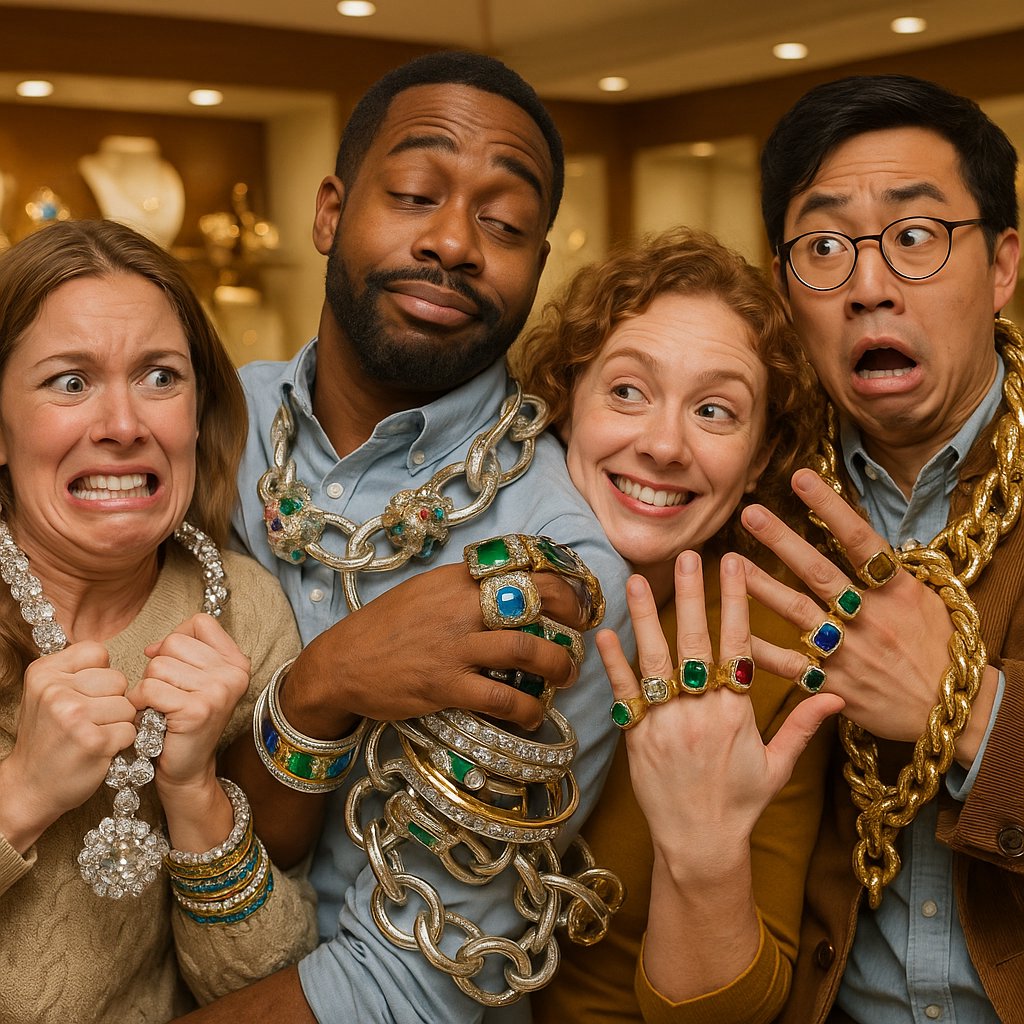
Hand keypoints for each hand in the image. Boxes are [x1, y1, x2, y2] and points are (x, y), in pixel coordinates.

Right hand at [0, 642, 135, 850]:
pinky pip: (130, 730)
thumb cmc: (46, 738)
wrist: (28, 787)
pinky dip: (122, 742)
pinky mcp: (93, 741)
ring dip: (119, 722)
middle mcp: (55, 691)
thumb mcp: (46, 694)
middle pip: (118, 679)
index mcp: (43, 672)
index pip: (98, 653)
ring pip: (128, 705)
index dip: (100, 675)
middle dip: (113, 700)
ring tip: (94, 734)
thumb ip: (75, 671)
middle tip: (90, 721)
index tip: (84, 696)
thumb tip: (116, 656)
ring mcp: (74, 715)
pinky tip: (100, 749)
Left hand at [129, 613, 250, 795]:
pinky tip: (152, 717)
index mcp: (237, 662)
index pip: (200, 622)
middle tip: (169, 695)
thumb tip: (152, 647)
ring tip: (161, 707)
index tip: (174, 666)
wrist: (187, 768)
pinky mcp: (196, 710)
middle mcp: (234, 674)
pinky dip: (140, 703)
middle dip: (159, 667)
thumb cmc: (184, 720)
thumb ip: (184, 651)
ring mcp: (219, 691)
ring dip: (148, 687)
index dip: (178, 638)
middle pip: (174, 642)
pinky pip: (149, 689)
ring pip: (158, 665)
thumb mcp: (195, 679)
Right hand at [284, 560, 589, 735]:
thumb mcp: (425, 592)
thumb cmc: (385, 628)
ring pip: (526, 650)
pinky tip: (534, 715)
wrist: (340, 663)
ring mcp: (454, 647)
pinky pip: (501, 698)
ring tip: (566, 675)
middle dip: (570, 620)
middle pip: (535, 602)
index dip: (561, 584)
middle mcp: (460, 606)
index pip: (523, 569)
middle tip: (581, 638)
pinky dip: (527, 709)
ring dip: (558, 665)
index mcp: (457, 579)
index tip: (577, 601)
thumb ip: (464, 588)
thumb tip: (508, 587)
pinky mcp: (445, 686)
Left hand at [597, 551, 841, 875]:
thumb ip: (803, 726)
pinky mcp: (638, 735)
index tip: (733, 565)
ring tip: (638, 579)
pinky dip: (614, 662)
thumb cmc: (740, 803)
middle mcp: (701, 710)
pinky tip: (605, 632)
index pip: (737, 643)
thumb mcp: (778, 765)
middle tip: (689, 555)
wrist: (699, 843)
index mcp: (737, 711)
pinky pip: (624, 692)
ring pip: (656, 658)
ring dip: (647, 616)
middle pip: (696, 640)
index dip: (735, 601)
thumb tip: (839, 696)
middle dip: (693, 593)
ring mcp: (666, 721)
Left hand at [740, 468, 987, 754]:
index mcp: (897, 591)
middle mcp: (870, 616)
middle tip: (750, 512)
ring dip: (762, 585)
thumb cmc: (937, 648)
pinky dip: (759, 649)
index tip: (801, 478)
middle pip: (819, 572)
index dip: (830, 507)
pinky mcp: (832, 683)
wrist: (947, 710)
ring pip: (797, 611)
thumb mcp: (926, 601)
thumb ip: (891, 573)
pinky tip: (732, 630)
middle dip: (782, 541)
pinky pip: (788, 663)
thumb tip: (862, 541)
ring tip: (731, 562)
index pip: (859, 540)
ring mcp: (848, 650)